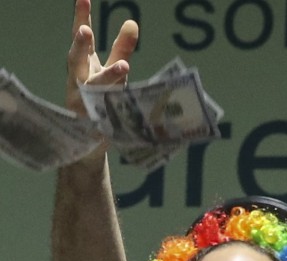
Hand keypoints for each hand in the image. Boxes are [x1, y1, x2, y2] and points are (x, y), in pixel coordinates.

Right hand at [66, 0, 137, 114]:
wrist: (90, 138)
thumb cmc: (100, 97)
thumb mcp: (111, 70)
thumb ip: (120, 48)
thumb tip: (131, 22)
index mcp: (83, 64)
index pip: (81, 38)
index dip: (80, 18)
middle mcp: (79, 79)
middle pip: (75, 59)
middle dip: (79, 46)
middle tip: (84, 30)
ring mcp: (83, 100)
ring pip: (93, 87)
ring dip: (108, 76)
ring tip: (123, 66)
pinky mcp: (93, 121)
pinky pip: (105, 111)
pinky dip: (114, 105)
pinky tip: (125, 100)